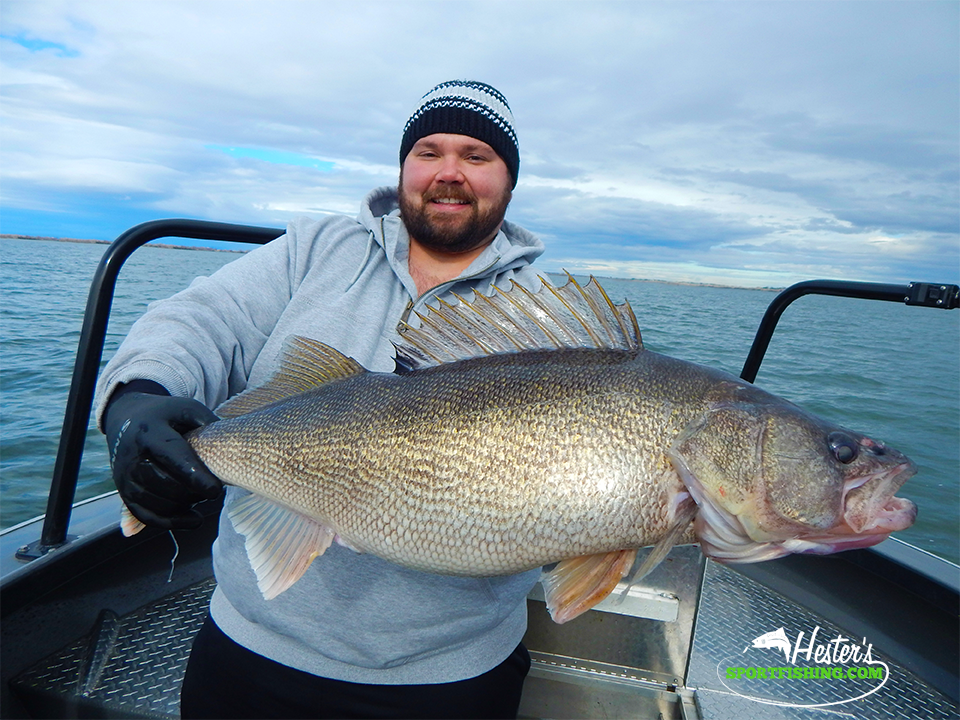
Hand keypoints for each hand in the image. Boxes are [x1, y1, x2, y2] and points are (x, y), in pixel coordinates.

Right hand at [104, 389, 222, 529]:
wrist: (127, 419)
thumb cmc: (165, 415)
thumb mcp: (186, 408)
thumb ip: (208, 424)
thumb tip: (231, 447)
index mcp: (149, 433)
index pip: (172, 458)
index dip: (195, 477)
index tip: (216, 490)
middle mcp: (132, 457)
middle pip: (166, 484)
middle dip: (194, 492)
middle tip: (213, 489)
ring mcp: (125, 477)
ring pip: (158, 503)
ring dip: (186, 504)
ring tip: (202, 495)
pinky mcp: (124, 493)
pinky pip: (147, 516)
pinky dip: (172, 522)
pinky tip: (194, 520)